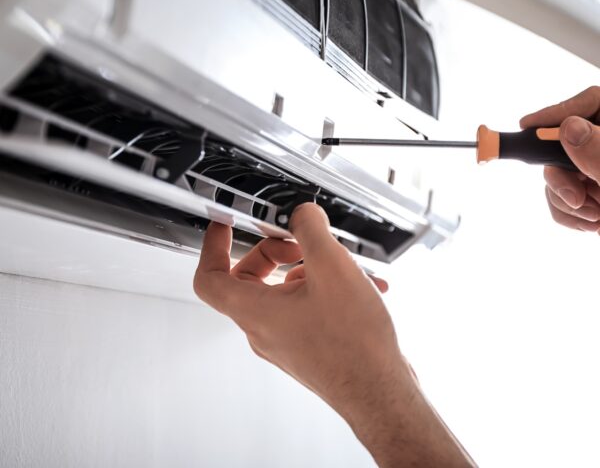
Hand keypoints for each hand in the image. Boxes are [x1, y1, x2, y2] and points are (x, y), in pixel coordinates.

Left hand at [194, 203, 474, 466]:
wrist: (381, 393)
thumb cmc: (354, 345)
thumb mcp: (332, 268)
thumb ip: (310, 229)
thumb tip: (302, 214)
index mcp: (256, 311)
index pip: (210, 277)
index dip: (212, 245)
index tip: (225, 225)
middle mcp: (264, 329)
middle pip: (249, 278)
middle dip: (274, 252)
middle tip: (298, 242)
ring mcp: (285, 340)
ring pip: (283, 291)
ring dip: (308, 268)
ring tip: (341, 265)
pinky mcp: (306, 345)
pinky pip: (304, 306)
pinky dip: (324, 288)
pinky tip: (358, 285)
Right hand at [521, 86, 599, 231]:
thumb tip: (570, 128)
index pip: (592, 103)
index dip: (558, 112)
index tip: (529, 126)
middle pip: (564, 144)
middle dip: (562, 176)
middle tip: (575, 198)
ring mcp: (597, 171)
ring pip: (558, 173)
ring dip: (567, 200)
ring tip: (597, 218)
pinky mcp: (591, 194)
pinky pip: (561, 196)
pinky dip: (569, 214)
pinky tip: (593, 223)